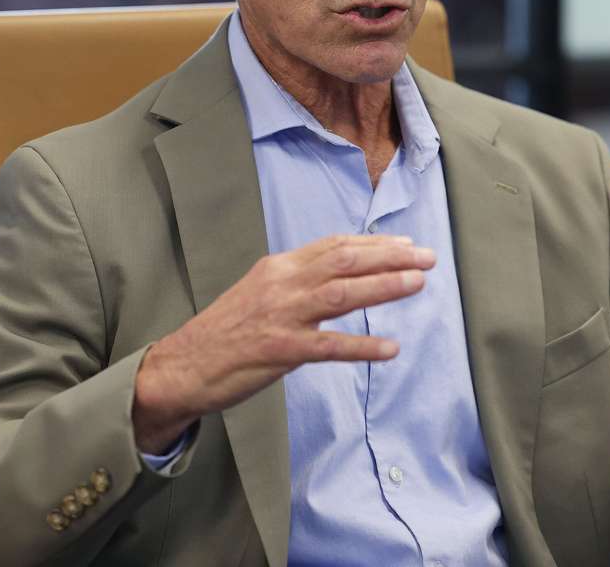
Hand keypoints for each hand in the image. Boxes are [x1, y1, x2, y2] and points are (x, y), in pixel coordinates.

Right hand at [133, 234, 433, 452]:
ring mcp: (280, 316)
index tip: (407, 245)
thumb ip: (298, 280)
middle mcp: (282, 284)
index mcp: (279, 266)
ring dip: (383, 287)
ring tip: (418, 284)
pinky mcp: (279, 350)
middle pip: (344, 261)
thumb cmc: (226, 331)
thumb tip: (341, 272)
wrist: (182, 365)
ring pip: (341, 294)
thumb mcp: (261, 291)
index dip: (375, 244)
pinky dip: (362, 346)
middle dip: (390, 258)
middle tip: (428, 258)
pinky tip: (389, 349)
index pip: (335, 246)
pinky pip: (329, 347)